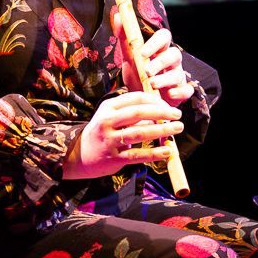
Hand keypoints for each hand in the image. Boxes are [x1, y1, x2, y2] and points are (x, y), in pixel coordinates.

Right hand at [63, 91, 183, 180]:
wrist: (80, 155)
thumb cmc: (102, 132)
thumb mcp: (111, 116)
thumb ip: (132, 113)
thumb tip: (160, 112)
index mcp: (108, 107)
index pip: (136, 98)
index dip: (155, 101)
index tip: (168, 106)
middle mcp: (107, 121)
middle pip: (138, 113)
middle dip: (162, 113)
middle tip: (177, 115)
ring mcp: (110, 140)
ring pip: (140, 133)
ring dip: (162, 131)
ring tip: (177, 129)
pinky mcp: (114, 158)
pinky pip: (138, 155)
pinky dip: (154, 153)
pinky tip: (167, 151)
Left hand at [113, 11, 195, 103]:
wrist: (141, 100)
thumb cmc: (138, 75)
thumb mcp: (129, 56)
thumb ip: (124, 38)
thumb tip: (118, 15)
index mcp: (159, 50)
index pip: (164, 37)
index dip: (155, 43)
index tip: (142, 52)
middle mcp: (171, 61)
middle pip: (174, 54)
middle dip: (161, 62)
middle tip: (146, 71)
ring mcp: (178, 76)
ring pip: (178, 73)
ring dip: (166, 78)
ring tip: (152, 84)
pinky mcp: (181, 91)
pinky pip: (187, 90)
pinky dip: (180, 92)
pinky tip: (169, 95)